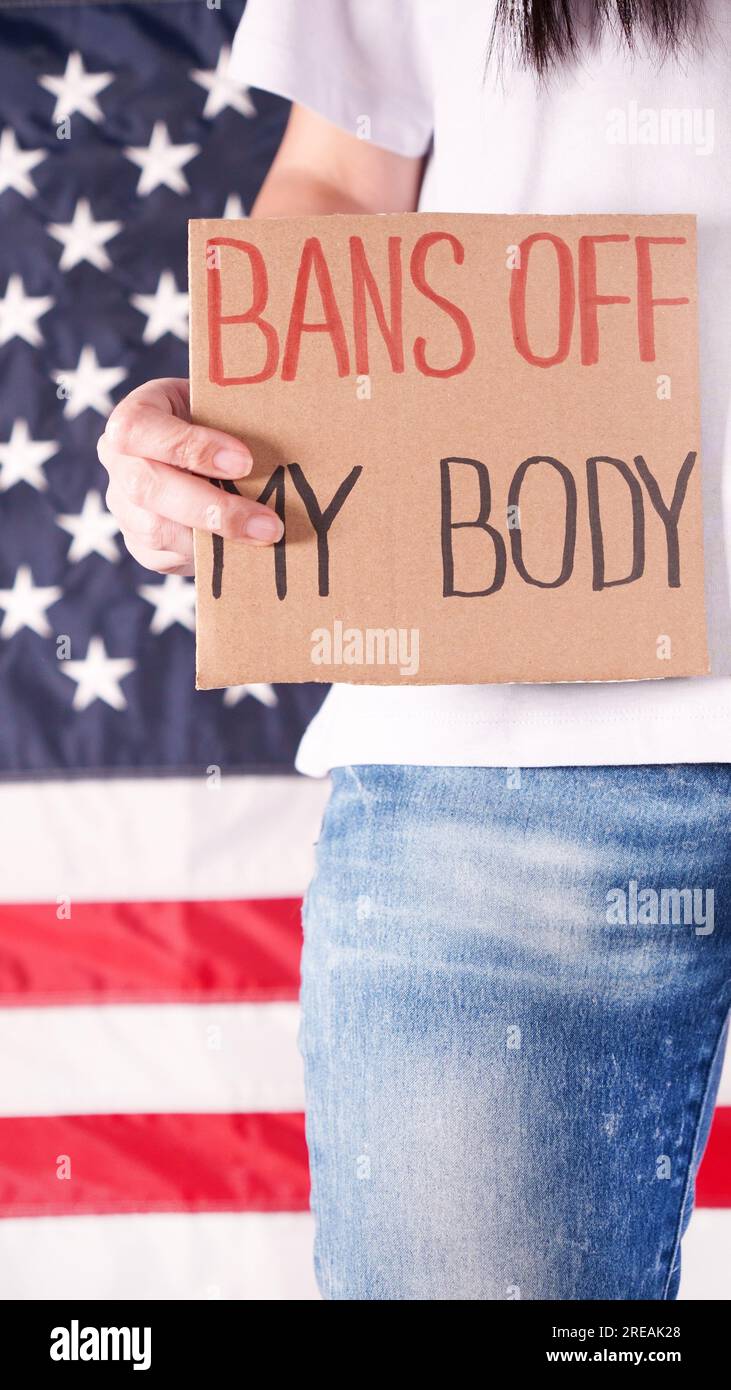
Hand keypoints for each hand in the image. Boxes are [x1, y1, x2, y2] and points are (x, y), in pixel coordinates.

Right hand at [97, 377, 282, 574]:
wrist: (204, 454)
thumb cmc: (216, 424)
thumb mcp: (219, 408)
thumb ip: (234, 421)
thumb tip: (285, 444)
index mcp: (132, 418)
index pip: (137, 428)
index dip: (189, 445)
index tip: (244, 461)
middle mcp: (119, 463)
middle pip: (146, 487)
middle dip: (211, 508)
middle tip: (266, 523)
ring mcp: (124, 506)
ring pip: (157, 530)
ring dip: (216, 537)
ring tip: (265, 536)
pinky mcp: (139, 543)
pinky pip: (167, 556)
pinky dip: (209, 555)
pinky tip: (244, 548)